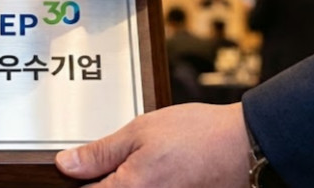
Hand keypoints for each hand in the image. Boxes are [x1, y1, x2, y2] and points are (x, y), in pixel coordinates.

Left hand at [55, 103, 249, 187]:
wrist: (246, 146)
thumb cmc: (198, 135)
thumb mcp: (140, 131)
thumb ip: (100, 153)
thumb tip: (67, 164)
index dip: (80, 178)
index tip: (79, 169)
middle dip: (104, 181)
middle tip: (114, 164)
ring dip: (125, 183)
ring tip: (145, 165)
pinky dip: (144, 185)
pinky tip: (156, 173)